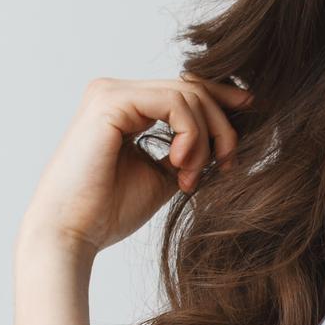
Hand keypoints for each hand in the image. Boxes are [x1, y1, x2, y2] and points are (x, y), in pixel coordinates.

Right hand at [18, 76, 255, 260]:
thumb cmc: (108, 213)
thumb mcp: (162, 176)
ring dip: (206, 137)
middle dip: (221, 126)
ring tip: (194, 176)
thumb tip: (228, 140)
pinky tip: (182, 164)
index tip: (254, 111)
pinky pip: (174, 102)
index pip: (183, 89)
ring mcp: (110, 93)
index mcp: (125, 107)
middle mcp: (116, 92)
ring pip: (187, 94)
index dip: (221, 97)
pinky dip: (191, 133)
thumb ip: (188, 152)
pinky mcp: (110, 101)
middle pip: (191, 89)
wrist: (71, 235)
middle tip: (228, 165)